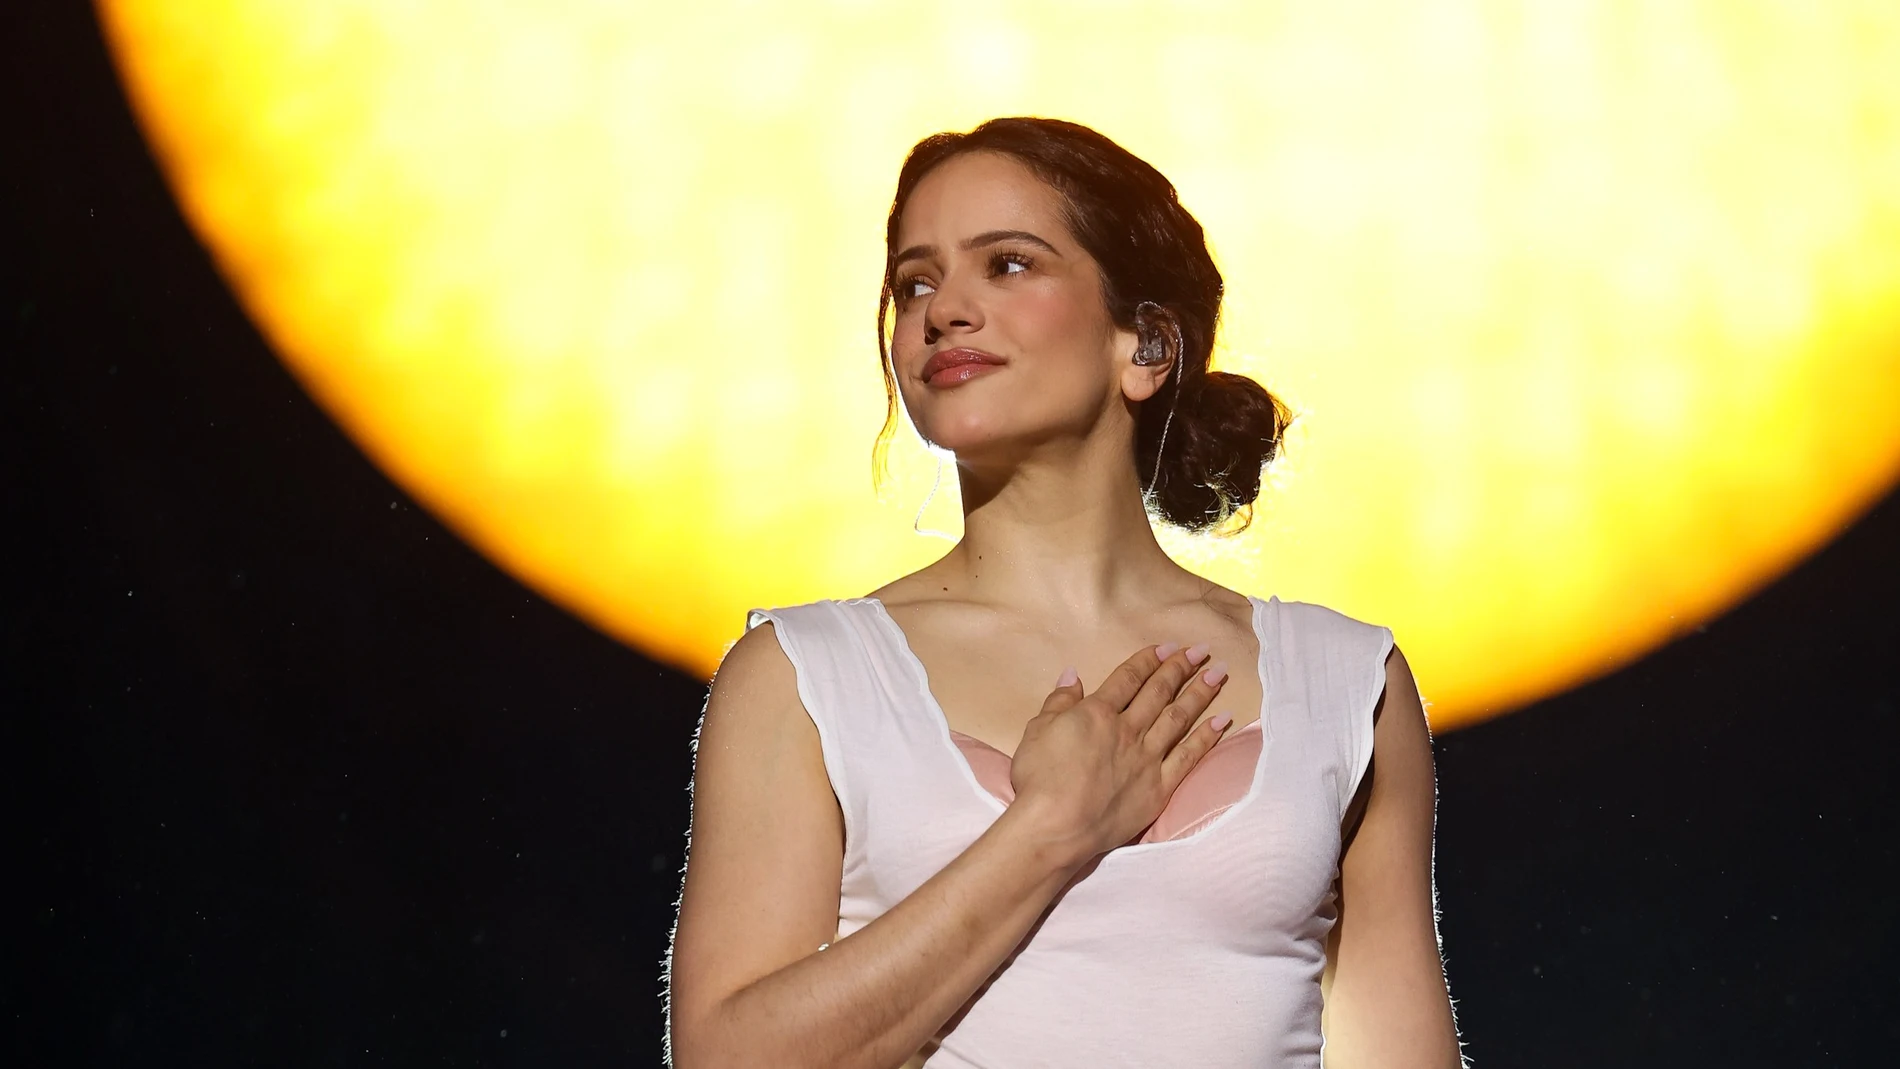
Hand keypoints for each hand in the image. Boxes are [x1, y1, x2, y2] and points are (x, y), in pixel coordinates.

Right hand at [1007, 643, 1231, 862]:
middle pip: (1159, 693)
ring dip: (1199, 694)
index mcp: (1097, 713)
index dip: (1149, 660)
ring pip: (1178, 718)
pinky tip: (1222, 720)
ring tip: (1217, 673)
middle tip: (1200, 651)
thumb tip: (1073, 675)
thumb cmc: (1038, 780)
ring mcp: (1147, 759)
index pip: (1129, 678)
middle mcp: (1128, 731)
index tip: (1168, 647)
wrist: (1054, 827)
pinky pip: (1188, 757)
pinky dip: (1207, 737)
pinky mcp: (1158, 788)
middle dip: (1180, 669)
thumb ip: (1058, 702)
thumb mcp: (1036, 731)